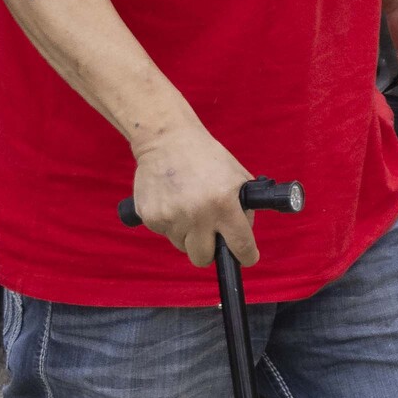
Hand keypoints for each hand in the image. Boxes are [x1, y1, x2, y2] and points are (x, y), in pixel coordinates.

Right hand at [128, 121, 259, 268]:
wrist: (166, 139)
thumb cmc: (206, 157)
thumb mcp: (236, 177)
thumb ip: (244, 209)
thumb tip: (243, 238)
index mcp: (224, 204)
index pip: (240, 246)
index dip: (246, 256)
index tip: (246, 257)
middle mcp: (197, 214)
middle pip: (204, 258)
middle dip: (209, 251)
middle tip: (210, 234)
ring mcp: (172, 217)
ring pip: (182, 245)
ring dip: (187, 233)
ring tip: (188, 205)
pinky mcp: (151, 217)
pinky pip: (164, 233)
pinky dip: (170, 222)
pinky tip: (172, 200)